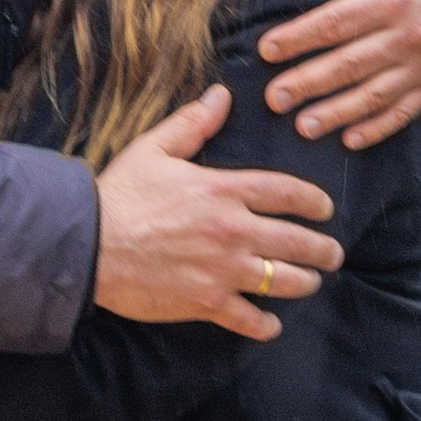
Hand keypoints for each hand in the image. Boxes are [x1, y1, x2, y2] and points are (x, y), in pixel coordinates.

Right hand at [93, 87, 341, 340]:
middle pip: (297, 241)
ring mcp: (223, 269)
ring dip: (305, 282)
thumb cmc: (119, 195)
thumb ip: (193, 122)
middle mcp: (233, 230)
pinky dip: (265, 324)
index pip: (287, 192)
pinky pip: (250, 319)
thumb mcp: (155, 148)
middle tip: (332, 253)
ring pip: (285, 281)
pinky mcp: (207, 302)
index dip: (315, 201)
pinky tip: (271, 323)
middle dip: (324, 249)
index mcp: (224, 189)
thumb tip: (221, 96)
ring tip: (311, 282)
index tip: (325, 209)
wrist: (88, 244)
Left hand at [259, 0, 420, 146]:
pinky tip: (349, 140)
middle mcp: (409, 33)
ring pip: (375, 94)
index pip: (337, 21)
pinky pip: (405, 111)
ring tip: (303, 127)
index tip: (267, 50)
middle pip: (351, 63)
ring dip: (338, 113)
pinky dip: (378, 128)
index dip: (300, 37)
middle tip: (274, 99)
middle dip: (309, 83)